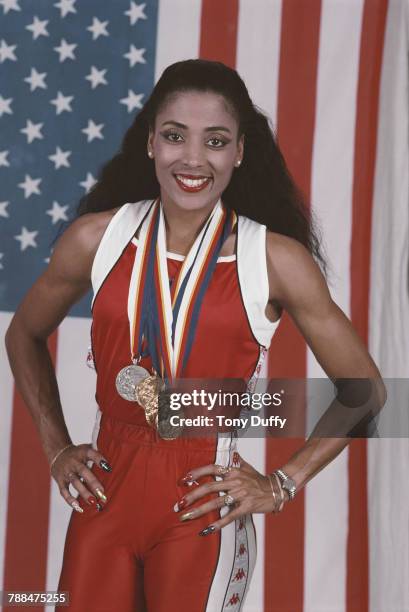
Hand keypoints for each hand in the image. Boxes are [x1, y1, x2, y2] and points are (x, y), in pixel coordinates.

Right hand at [50, 443, 111, 512]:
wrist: (58, 453)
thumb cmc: (78, 453)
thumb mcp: (87, 448)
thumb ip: (99, 452)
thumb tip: (117, 455)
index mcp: (82, 452)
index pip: (91, 454)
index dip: (99, 460)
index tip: (109, 468)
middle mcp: (74, 462)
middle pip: (83, 471)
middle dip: (93, 483)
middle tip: (102, 492)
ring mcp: (66, 471)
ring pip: (75, 482)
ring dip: (84, 493)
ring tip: (93, 502)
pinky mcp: (60, 480)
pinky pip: (64, 491)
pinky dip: (70, 500)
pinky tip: (79, 508)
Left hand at [173, 454, 288, 534]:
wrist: (276, 489)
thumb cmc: (258, 479)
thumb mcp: (246, 466)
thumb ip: (236, 460)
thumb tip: (232, 452)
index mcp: (233, 470)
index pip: (212, 468)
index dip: (197, 473)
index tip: (183, 480)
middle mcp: (236, 481)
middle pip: (210, 487)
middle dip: (192, 496)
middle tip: (179, 504)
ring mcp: (241, 494)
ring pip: (216, 503)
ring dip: (199, 510)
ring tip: (185, 517)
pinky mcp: (247, 507)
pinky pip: (229, 516)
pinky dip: (217, 524)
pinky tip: (206, 530)